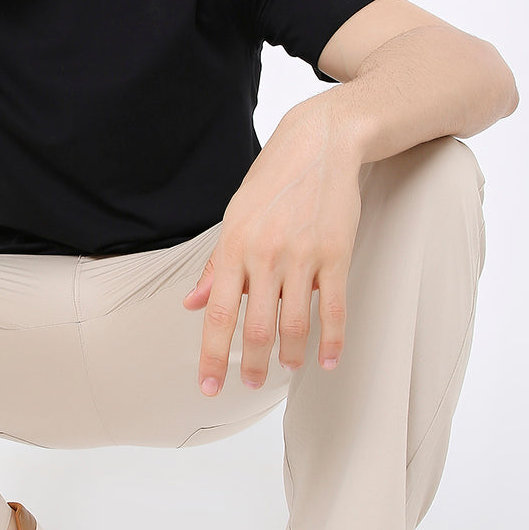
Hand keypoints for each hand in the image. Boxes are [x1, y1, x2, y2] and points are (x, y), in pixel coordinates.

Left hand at [182, 102, 362, 392]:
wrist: (320, 143)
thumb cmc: (274, 182)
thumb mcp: (235, 218)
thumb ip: (215, 265)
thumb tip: (192, 304)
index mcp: (234, 247)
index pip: (218, 315)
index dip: (211, 356)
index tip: (208, 386)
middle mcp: (264, 254)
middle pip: (255, 327)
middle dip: (250, 364)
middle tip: (249, 384)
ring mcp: (302, 255)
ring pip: (295, 323)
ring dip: (290, 356)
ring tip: (287, 369)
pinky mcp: (335, 253)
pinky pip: (334, 308)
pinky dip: (331, 341)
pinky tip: (326, 361)